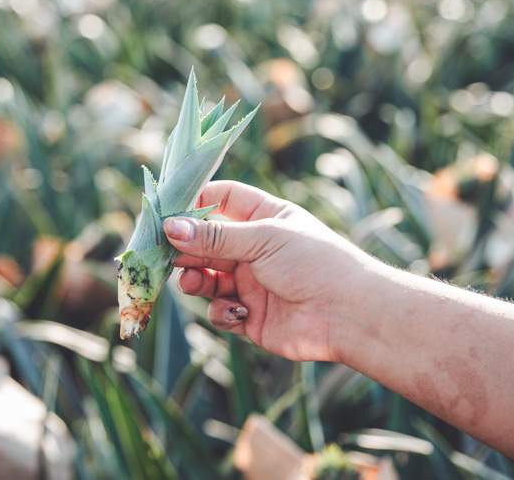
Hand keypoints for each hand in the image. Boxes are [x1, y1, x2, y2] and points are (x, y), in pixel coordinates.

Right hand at [163, 180, 383, 361]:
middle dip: (184, 249)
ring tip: (193, 283)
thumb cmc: (314, 263)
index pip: (221, 198)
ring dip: (195, 280)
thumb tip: (170, 227)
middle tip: (163, 254)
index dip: (193, 203)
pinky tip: (238, 312)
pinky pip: (220, 310)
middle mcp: (255, 248)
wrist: (350, 315)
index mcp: (264, 217)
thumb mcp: (263, 239)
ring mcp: (252, 282)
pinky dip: (221, 311)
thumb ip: (215, 237)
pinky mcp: (250, 316)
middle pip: (205, 242)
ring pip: (207, 277)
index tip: (165, 211)